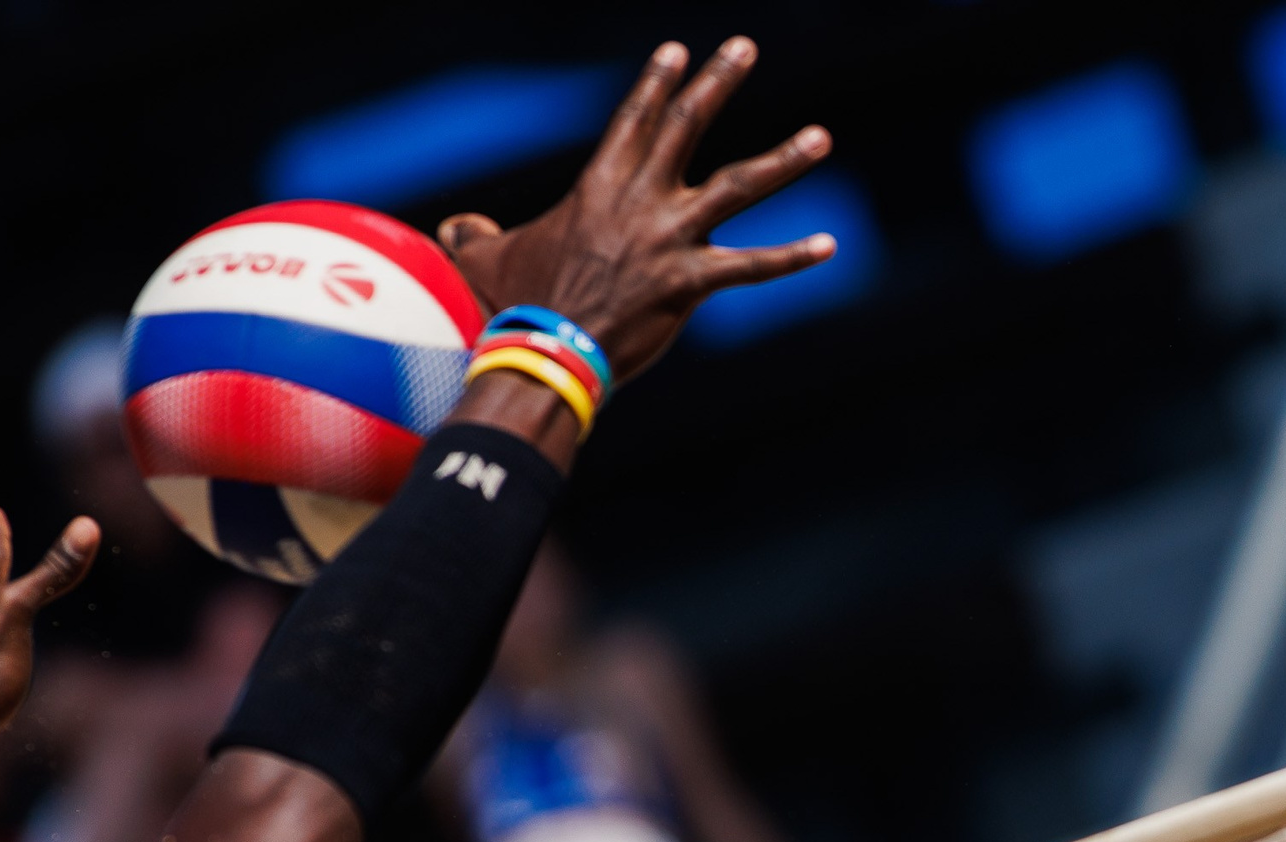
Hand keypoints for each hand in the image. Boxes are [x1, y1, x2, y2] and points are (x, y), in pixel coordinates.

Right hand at [437, 38, 833, 386]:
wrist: (542, 352)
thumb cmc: (513, 306)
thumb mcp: (487, 258)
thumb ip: (475, 234)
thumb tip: (456, 228)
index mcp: (600, 187)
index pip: (635, 120)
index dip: (658, 83)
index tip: (680, 50)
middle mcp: (640, 201)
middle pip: (686, 127)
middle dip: (718, 83)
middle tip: (744, 46)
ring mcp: (668, 239)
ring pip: (738, 187)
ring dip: (783, 160)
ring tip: (821, 137)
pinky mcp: (689, 282)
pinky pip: (751, 267)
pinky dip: (791, 257)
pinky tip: (829, 245)